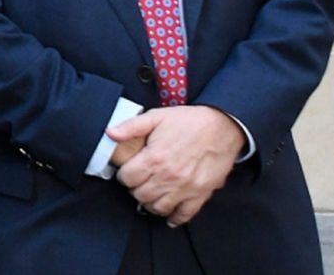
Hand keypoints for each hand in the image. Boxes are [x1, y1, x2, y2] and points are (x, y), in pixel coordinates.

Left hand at [109, 106, 245, 226]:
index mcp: (155, 158)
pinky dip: (174, 218)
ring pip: (158, 208)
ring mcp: (185, 188)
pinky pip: (184, 215)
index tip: (128, 171)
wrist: (223, 127)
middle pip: (140, 195)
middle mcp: (168, 177)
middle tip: (139, 181)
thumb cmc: (189, 121)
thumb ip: (131, 126)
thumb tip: (110, 133)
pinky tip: (169, 213)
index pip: (127, 179)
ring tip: (151, 193)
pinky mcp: (201, 194)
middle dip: (135, 189)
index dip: (124, 175)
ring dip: (151, 203)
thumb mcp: (157, 116)